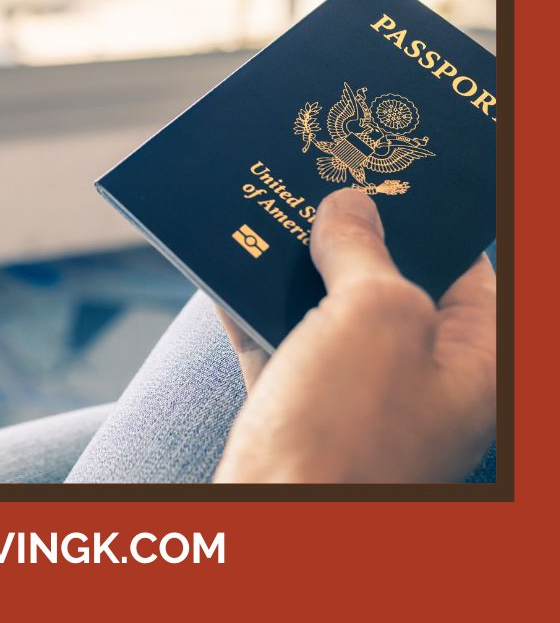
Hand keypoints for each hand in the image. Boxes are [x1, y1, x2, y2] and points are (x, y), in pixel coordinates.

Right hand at [214, 188, 495, 482]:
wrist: (274, 530)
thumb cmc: (348, 438)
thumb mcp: (375, 314)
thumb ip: (365, 248)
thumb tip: (349, 206)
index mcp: (474, 362)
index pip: (465, 267)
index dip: (424, 214)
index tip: (384, 167)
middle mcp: (423, 384)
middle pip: (389, 284)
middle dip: (347, 232)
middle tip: (314, 177)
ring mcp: (359, 405)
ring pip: (327, 310)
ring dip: (292, 264)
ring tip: (263, 206)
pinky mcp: (298, 418)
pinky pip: (276, 343)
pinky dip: (249, 305)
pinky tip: (223, 263)